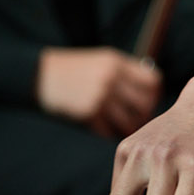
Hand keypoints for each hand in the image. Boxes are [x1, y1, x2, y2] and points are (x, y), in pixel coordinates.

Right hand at [36, 47, 161, 137]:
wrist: (39, 75)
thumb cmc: (74, 69)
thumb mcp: (102, 61)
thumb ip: (126, 72)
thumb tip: (153, 91)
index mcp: (117, 63)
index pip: (153, 81)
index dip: (154, 93)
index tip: (149, 100)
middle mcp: (111, 78)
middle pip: (146, 103)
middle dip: (145, 114)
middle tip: (138, 118)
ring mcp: (100, 97)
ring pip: (131, 121)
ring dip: (129, 127)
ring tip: (123, 127)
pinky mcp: (87, 114)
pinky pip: (109, 131)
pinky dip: (109, 133)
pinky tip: (106, 130)